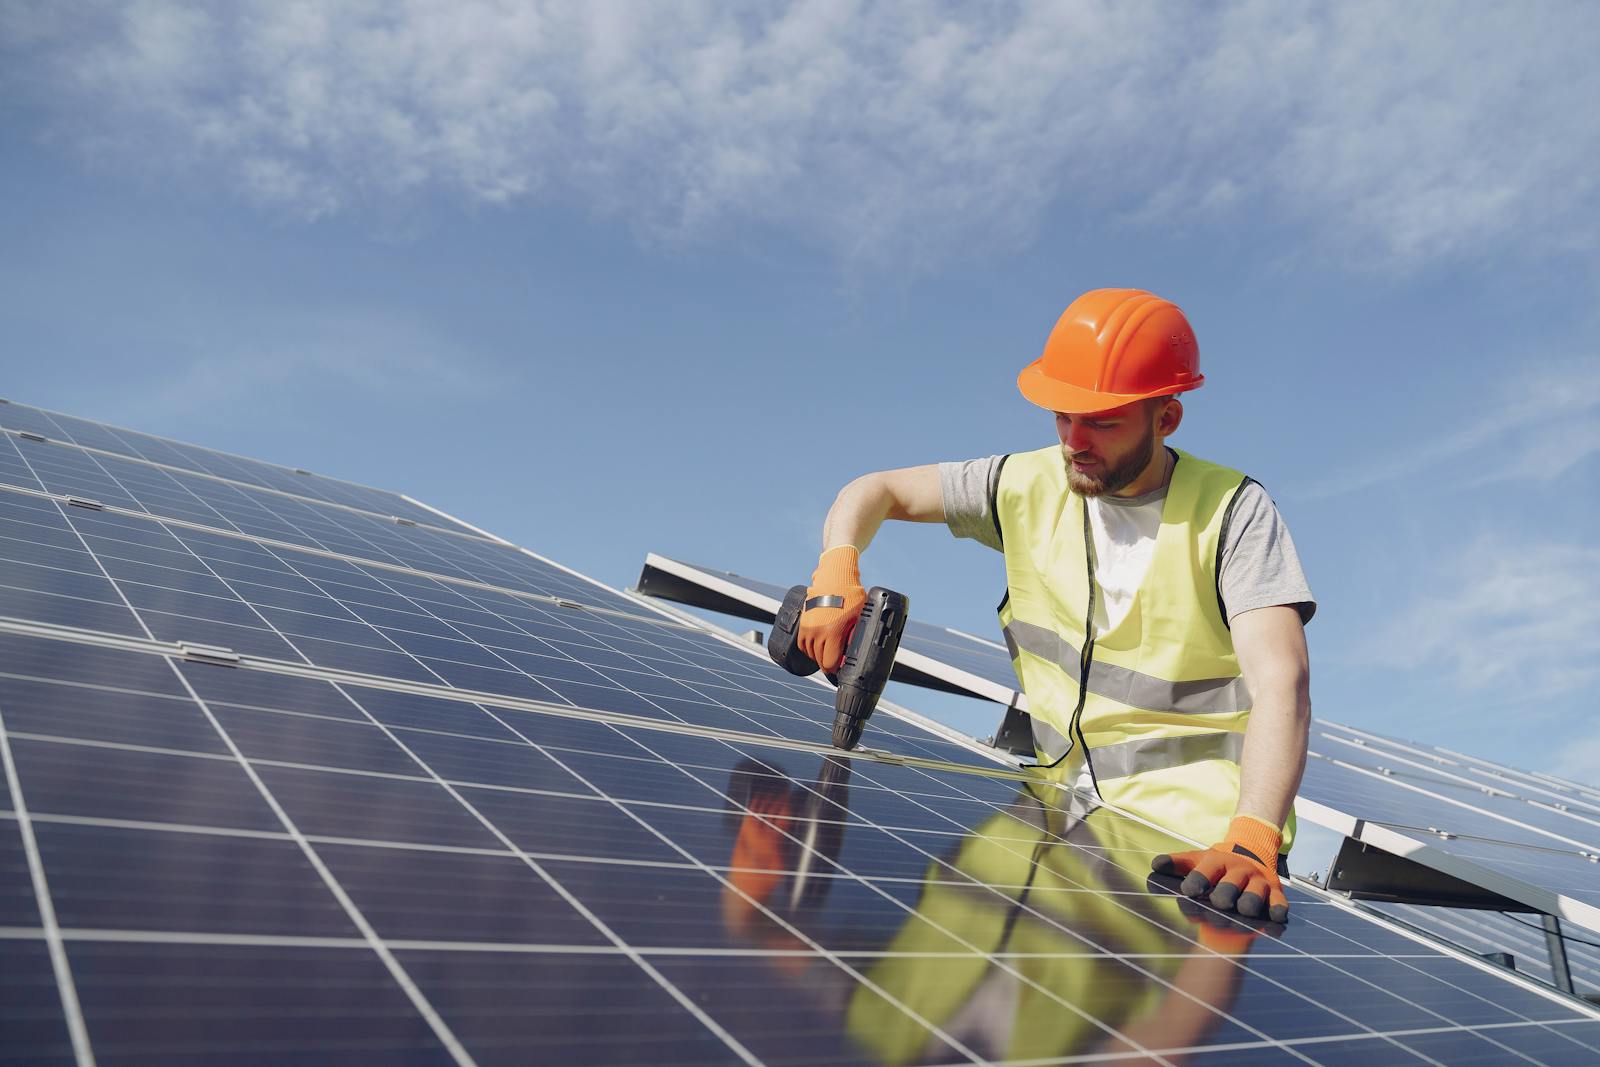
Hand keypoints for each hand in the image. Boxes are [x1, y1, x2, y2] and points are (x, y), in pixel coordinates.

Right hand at [796, 545, 865, 672]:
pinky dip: (809, 649)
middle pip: (820, 661)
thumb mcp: (860, 617)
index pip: (830, 663)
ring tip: (829, 653)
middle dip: (829, 663)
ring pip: (810, 654)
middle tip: (838, 661)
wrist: (835, 578)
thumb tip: (856, 654)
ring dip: (819, 656)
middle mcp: (818, 633)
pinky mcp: (803, 623)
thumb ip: (856, 637)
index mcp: (833, 633)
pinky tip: (818, 646)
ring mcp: (808, 628)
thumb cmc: (851, 596)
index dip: (837, 669)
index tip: (842, 668)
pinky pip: (803, 644)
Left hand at [1151, 815, 1288, 922]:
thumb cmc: (1219, 864)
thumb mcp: (1198, 860)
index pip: (1206, 871)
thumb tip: (1155, 865)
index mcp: (1218, 861)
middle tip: (1219, 902)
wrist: (1252, 852)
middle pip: (1231, 884)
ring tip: (1242, 911)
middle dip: (1224, 894)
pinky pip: (1279, 903)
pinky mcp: (1276, 893)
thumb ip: (1177, 863)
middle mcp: (1239, 871)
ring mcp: (1259, 882)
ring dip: (1249, 903)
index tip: (1189, 891)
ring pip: (1255, 895)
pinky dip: (1277, 910)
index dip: (1197, 880)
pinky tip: (1274, 917)